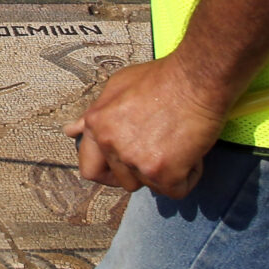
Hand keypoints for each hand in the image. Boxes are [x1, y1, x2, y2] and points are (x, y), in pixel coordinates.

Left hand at [64, 56, 226, 197]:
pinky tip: (191, 152)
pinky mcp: (161, 172)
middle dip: (141, 171)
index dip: (107, 172)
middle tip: (160, 151)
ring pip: (150, 186)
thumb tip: (72, 131)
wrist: (195, 79)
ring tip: (177, 144)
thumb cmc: (161, 78)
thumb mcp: (116, 87)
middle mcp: (111, 144)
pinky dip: (187, 177)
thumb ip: (95, 114)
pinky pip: (175, 190)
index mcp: (97, 124)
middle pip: (122, 180)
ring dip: (165, 172)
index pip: (89, 167)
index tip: (121, 170)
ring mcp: (135, 160)